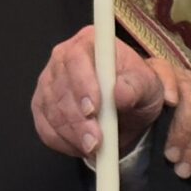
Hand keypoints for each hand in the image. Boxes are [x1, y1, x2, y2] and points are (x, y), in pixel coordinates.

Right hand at [30, 26, 190, 175]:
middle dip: (78, 120)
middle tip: (96, 141)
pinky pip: (44, 127)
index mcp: (89, 42)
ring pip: (51, 111)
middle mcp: (62, 58)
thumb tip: (119, 92)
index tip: (94, 110)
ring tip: (94, 148)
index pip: (75, 59)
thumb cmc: (138, 90)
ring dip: (72, 134)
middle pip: (60, 89)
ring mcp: (49, 82)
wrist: (129, 108)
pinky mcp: (42, 105)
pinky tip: (81, 147)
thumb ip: (136, 86)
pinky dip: (62, 142)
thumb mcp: (148, 86)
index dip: (81, 84)